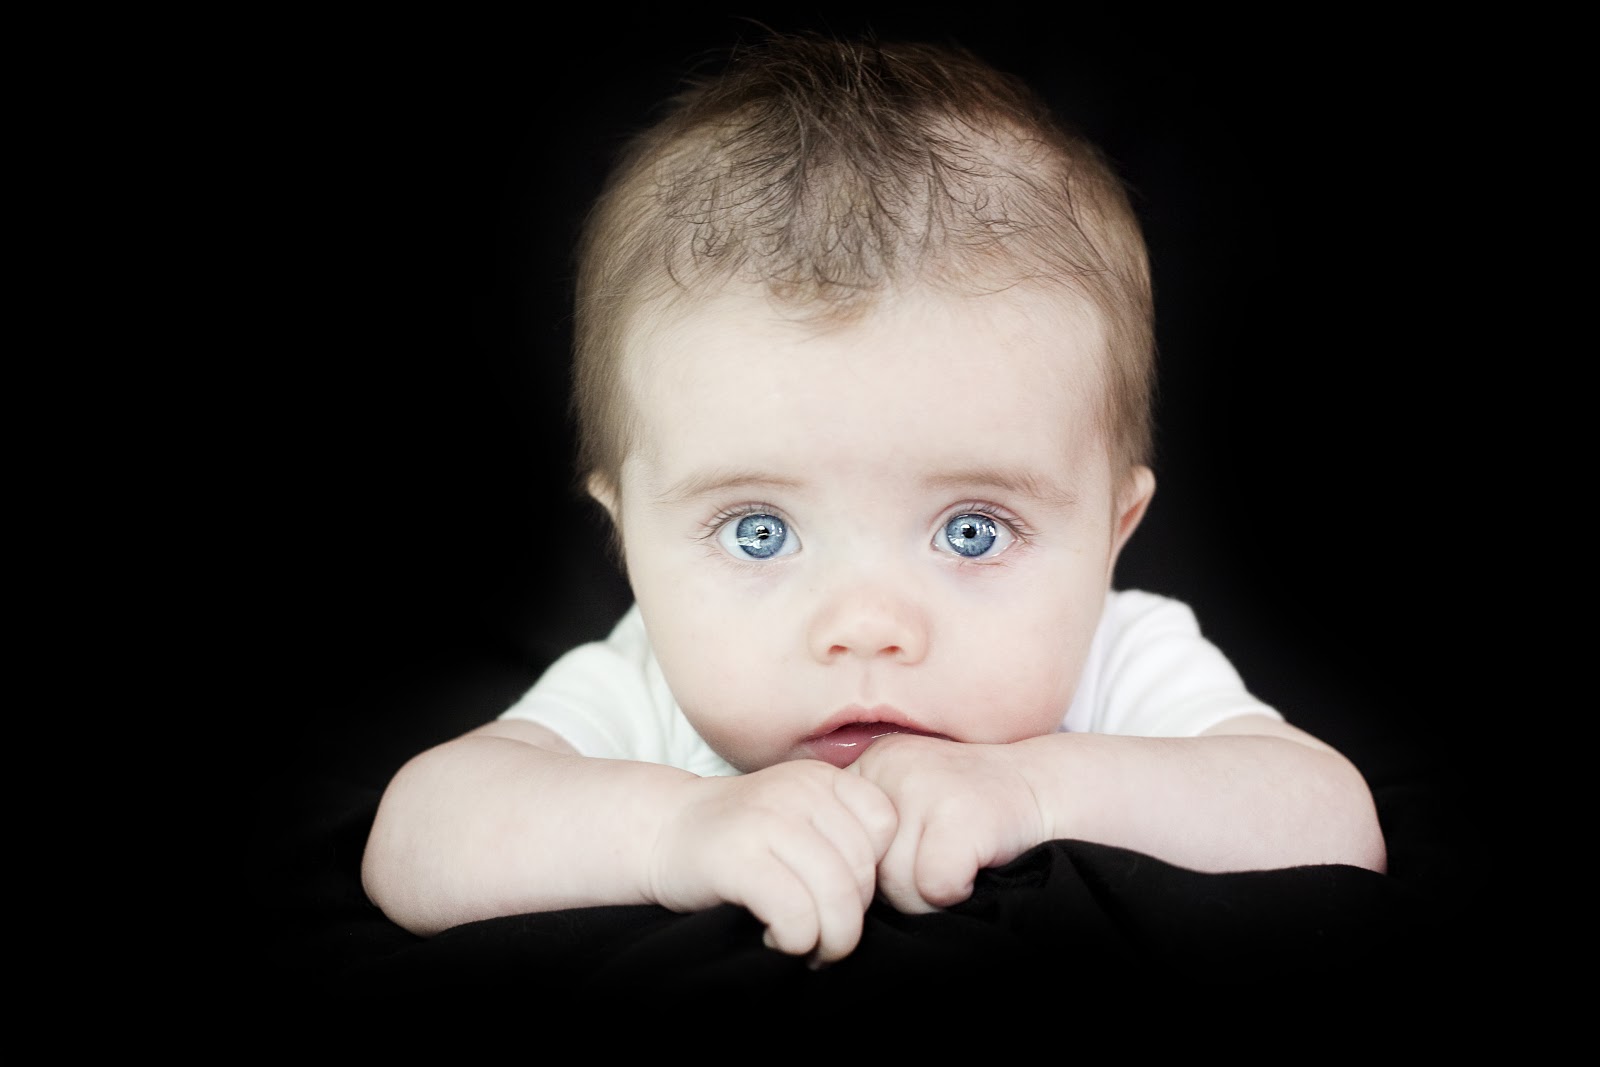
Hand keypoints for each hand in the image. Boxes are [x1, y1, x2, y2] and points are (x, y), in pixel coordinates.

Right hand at [648, 760, 896, 964]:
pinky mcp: (738, 857)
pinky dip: (795, 940)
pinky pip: (796, 914)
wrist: (662, 832)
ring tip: (807, 945)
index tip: (839, 894)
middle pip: (862, 872)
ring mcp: (767, 820)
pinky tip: (776, 937)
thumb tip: (899, 889)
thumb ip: (843, 834)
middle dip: (849, 919)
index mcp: (822, 778)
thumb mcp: (800, 816)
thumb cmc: (743, 840)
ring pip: (836, 898)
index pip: (885, 828)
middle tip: (823, 937)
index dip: (871, 872)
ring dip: (827, 940)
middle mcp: (798, 790)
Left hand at [850, 734, 1047, 913]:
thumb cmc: (970, 815)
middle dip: (904, 884)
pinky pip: (936, 886)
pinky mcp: (960, 813)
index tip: (912, 853)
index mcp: (868, 763)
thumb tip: (830, 889)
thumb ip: (866, 834)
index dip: (873, 870)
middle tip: (941, 856)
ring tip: (959, 857)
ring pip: (898, 886)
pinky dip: (960, 891)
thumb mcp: (906, 805)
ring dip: (932, 892)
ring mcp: (924, 785)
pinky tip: (978, 862)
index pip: (838, 844)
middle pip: (865, 870)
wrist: (1048, 789)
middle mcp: (887, 765)